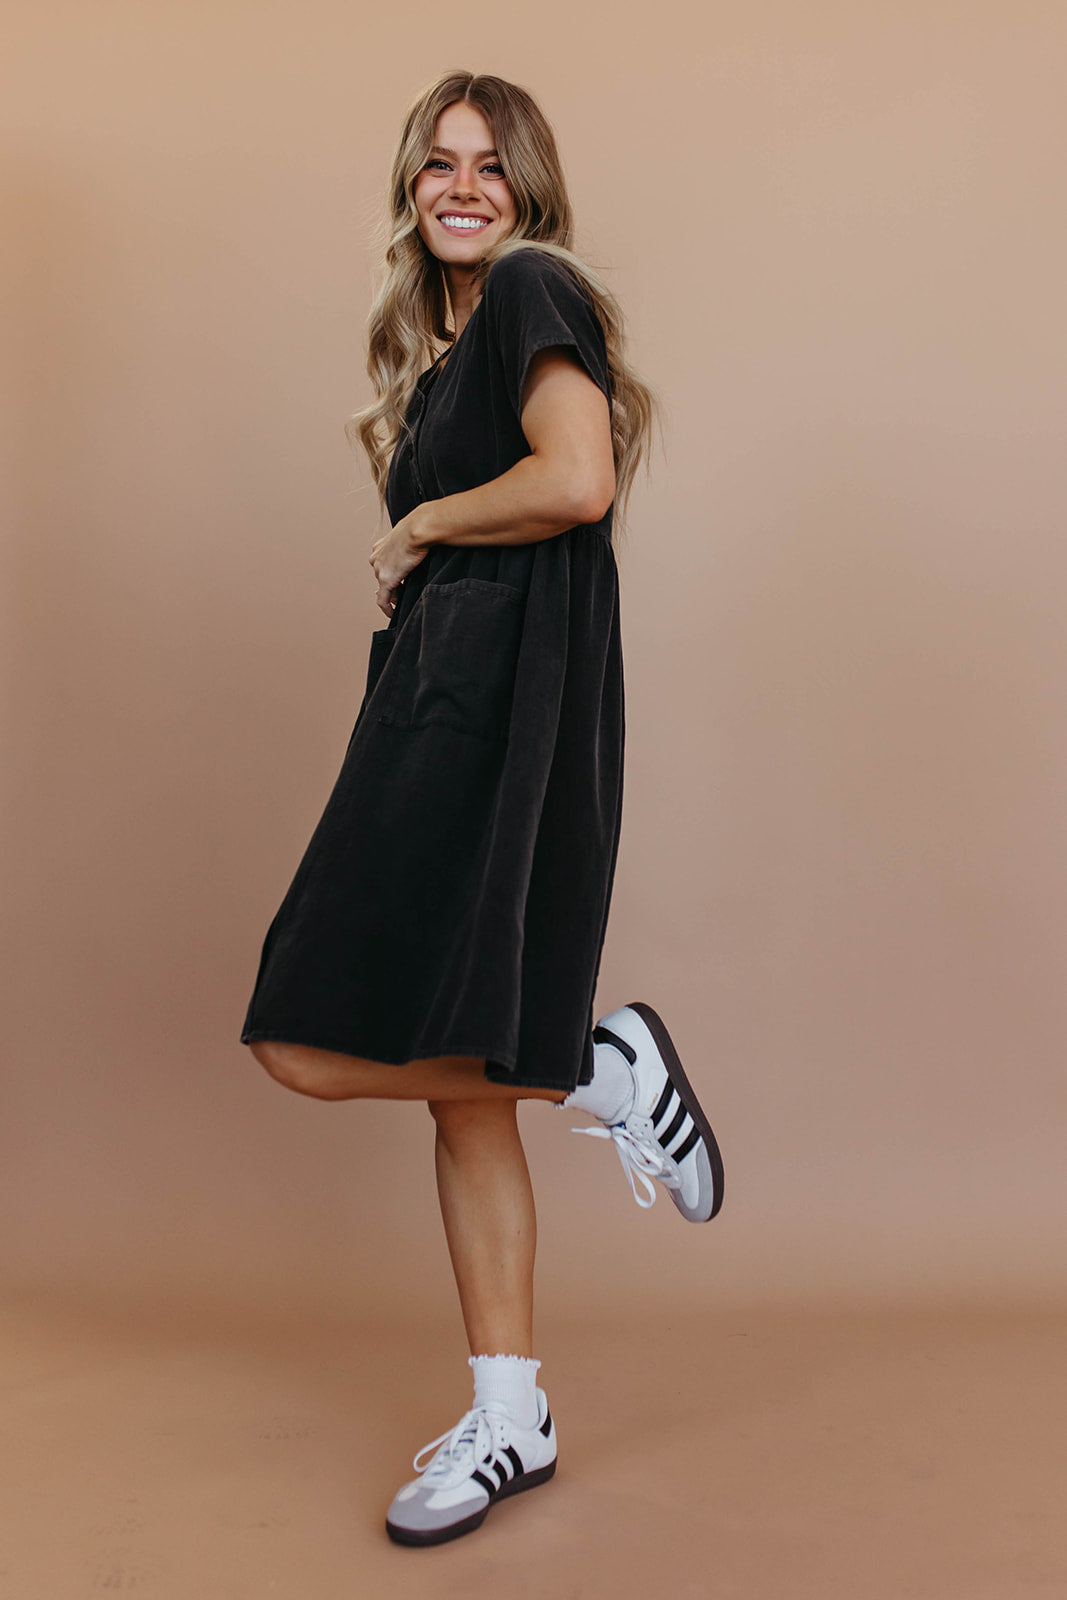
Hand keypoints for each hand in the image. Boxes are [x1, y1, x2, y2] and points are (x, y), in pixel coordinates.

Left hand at [368, 503, 439, 617]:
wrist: (419, 528)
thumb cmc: (421, 528)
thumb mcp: (411, 535)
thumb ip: (410, 545)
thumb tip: (419, 552)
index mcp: (380, 547)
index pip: (382, 565)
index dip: (390, 575)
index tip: (397, 583)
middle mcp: (376, 558)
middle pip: (381, 577)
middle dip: (391, 587)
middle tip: (401, 595)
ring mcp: (379, 569)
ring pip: (382, 589)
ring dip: (392, 596)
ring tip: (402, 602)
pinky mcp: (386, 580)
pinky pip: (382, 600)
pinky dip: (386, 608)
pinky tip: (392, 614)